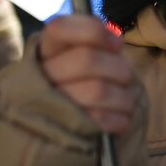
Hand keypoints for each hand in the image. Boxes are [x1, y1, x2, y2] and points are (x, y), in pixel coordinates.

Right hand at [38, 15, 135, 134]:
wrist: (73, 136)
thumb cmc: (87, 89)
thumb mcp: (87, 62)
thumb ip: (93, 45)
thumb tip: (113, 38)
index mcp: (44, 52)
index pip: (59, 29)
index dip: (94, 32)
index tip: (117, 44)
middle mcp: (39, 76)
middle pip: (86, 59)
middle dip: (118, 68)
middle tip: (126, 77)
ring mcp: (47, 105)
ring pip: (97, 90)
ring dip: (122, 96)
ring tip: (124, 102)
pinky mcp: (63, 131)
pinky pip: (99, 119)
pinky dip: (119, 118)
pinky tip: (120, 119)